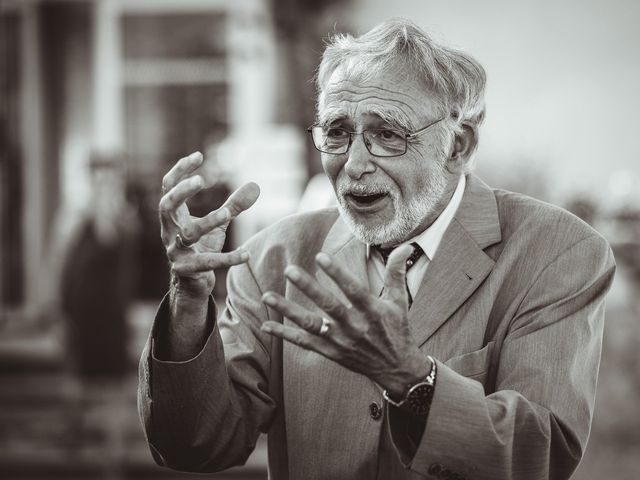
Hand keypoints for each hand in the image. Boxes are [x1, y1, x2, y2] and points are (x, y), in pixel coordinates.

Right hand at [159, 151, 259, 299]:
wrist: (192, 284)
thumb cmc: (202, 247)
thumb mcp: (218, 224)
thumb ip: (234, 205)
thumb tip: (255, 186)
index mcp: (173, 216)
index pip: (168, 187)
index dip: (180, 170)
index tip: (199, 155)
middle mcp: (169, 231)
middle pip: (166, 206)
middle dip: (181, 192)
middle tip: (200, 180)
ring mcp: (175, 251)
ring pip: (188, 234)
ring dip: (208, 221)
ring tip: (228, 213)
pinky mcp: (187, 271)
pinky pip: (207, 263)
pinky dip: (228, 258)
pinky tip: (246, 254)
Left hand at [260, 245, 429, 397]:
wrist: (397, 368)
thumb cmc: (397, 330)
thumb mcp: (399, 301)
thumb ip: (396, 272)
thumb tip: (404, 246)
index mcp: (372, 311)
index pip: (352, 290)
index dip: (337, 273)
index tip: (320, 256)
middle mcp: (355, 327)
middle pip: (329, 305)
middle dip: (308, 288)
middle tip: (289, 270)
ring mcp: (341, 342)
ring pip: (311, 325)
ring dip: (288, 311)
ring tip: (267, 296)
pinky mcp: (331, 353)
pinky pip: (305, 343)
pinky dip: (285, 334)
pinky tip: (267, 324)